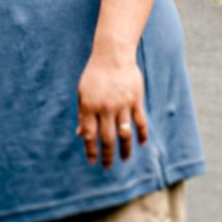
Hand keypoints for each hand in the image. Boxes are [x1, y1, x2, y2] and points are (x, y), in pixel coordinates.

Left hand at [76, 43, 146, 167]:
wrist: (113, 55)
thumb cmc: (95, 74)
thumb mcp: (82, 92)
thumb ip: (82, 113)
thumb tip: (80, 134)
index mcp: (89, 106)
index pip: (90, 135)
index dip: (90, 150)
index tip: (92, 162)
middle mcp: (105, 108)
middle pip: (107, 138)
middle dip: (106, 155)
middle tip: (107, 167)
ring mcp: (122, 105)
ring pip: (124, 134)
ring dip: (124, 150)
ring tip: (124, 160)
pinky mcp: (135, 101)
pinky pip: (140, 122)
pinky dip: (142, 134)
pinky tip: (141, 143)